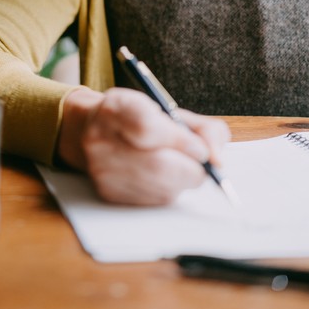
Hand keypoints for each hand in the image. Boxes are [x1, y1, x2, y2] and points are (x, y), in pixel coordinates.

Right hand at [58, 87, 229, 205]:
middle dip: (190, 169)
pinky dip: (168, 191)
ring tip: (179, 167)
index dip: (181, 142)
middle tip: (199, 164)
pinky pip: (153, 200)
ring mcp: (101, 168)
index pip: (147, 128)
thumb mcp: (171, 110)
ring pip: (160, 187)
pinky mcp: (107, 192)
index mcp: (116, 107)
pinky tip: (161, 178)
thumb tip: (217, 160)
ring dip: (182, 181)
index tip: (200, 149)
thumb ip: (204, 129)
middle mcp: (100, 138)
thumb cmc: (139, 119)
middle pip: (157, 165)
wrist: (92, 132)